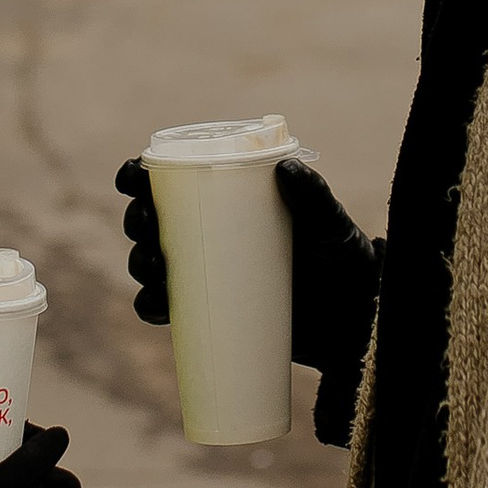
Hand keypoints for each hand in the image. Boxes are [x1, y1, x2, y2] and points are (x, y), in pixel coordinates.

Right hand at [115, 156, 380, 379]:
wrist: (355, 319)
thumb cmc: (344, 259)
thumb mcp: (330, 225)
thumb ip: (314, 196)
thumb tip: (287, 168)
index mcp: (229, 200)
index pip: (173, 180)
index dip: (139, 176)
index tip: (131, 178)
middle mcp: (210, 234)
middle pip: (152, 222)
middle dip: (137, 222)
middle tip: (148, 229)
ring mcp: (209, 275)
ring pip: (152, 265)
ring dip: (139, 263)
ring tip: (154, 267)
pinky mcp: (212, 312)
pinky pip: (169, 309)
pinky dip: (153, 307)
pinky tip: (154, 306)